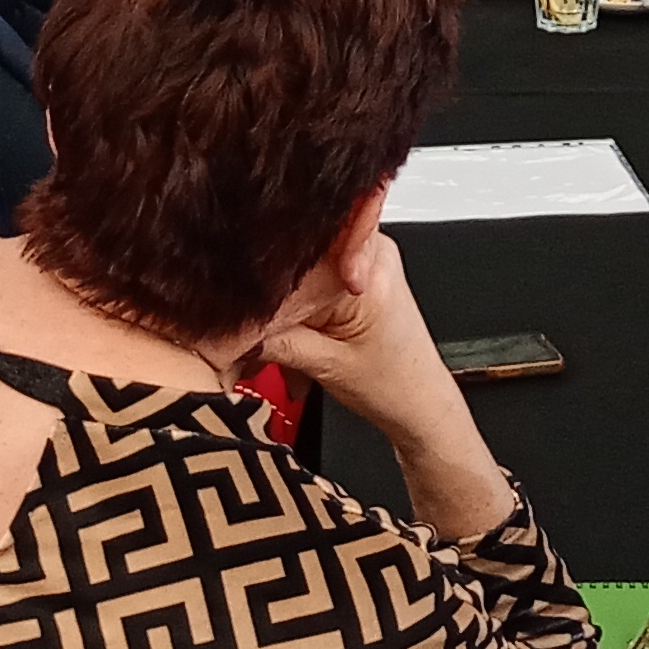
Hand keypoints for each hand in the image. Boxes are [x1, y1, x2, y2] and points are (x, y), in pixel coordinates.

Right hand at [260, 224, 515, 540]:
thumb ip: (275, 340)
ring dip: (282, 300)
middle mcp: (370, 250)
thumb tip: (229, 323)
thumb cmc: (392, 385)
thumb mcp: (325, 366)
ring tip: (270, 336)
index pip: (303, 245)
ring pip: (303, 265)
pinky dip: (296, 303)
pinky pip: (315, 275)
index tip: (241, 289)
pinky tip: (288, 332)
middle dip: (271, 286)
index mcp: (369, 264)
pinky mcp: (359, 271)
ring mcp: (365, 258)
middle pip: (300, 250)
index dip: (268, 265)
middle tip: (251, 321)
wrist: (420, 402)